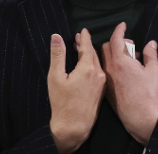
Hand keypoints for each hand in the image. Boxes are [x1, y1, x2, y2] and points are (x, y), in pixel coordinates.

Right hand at [48, 29, 105, 153]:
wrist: (73, 127)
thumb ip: (57, 55)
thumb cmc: (62, 103)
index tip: (83, 30)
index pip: (87, 46)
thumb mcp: (55, 77)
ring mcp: (102, 83)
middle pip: (93, 53)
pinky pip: (99, 71)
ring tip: (81, 50)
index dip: (84, 37)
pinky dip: (93, 64)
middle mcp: (98, 74)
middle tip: (78, 38)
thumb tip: (56, 37)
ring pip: (97, 62)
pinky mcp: (102, 91)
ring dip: (89, 54)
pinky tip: (86, 66)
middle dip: (86, 44)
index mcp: (87, 69)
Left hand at [101, 22, 157, 145]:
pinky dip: (108, 64)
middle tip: (129, 46)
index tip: (123, 25)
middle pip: (106, 46)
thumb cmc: (148, 94)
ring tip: (125, 56)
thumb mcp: (154, 72)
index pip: (116, 39)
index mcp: (120, 61)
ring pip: (101, 58)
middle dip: (116, 41)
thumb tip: (151, 43)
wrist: (139, 118)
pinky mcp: (105, 88)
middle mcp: (109, 68)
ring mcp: (106, 78)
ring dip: (110, 52)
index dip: (119, 30)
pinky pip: (102, 70)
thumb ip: (151, 55)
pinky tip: (119, 69)